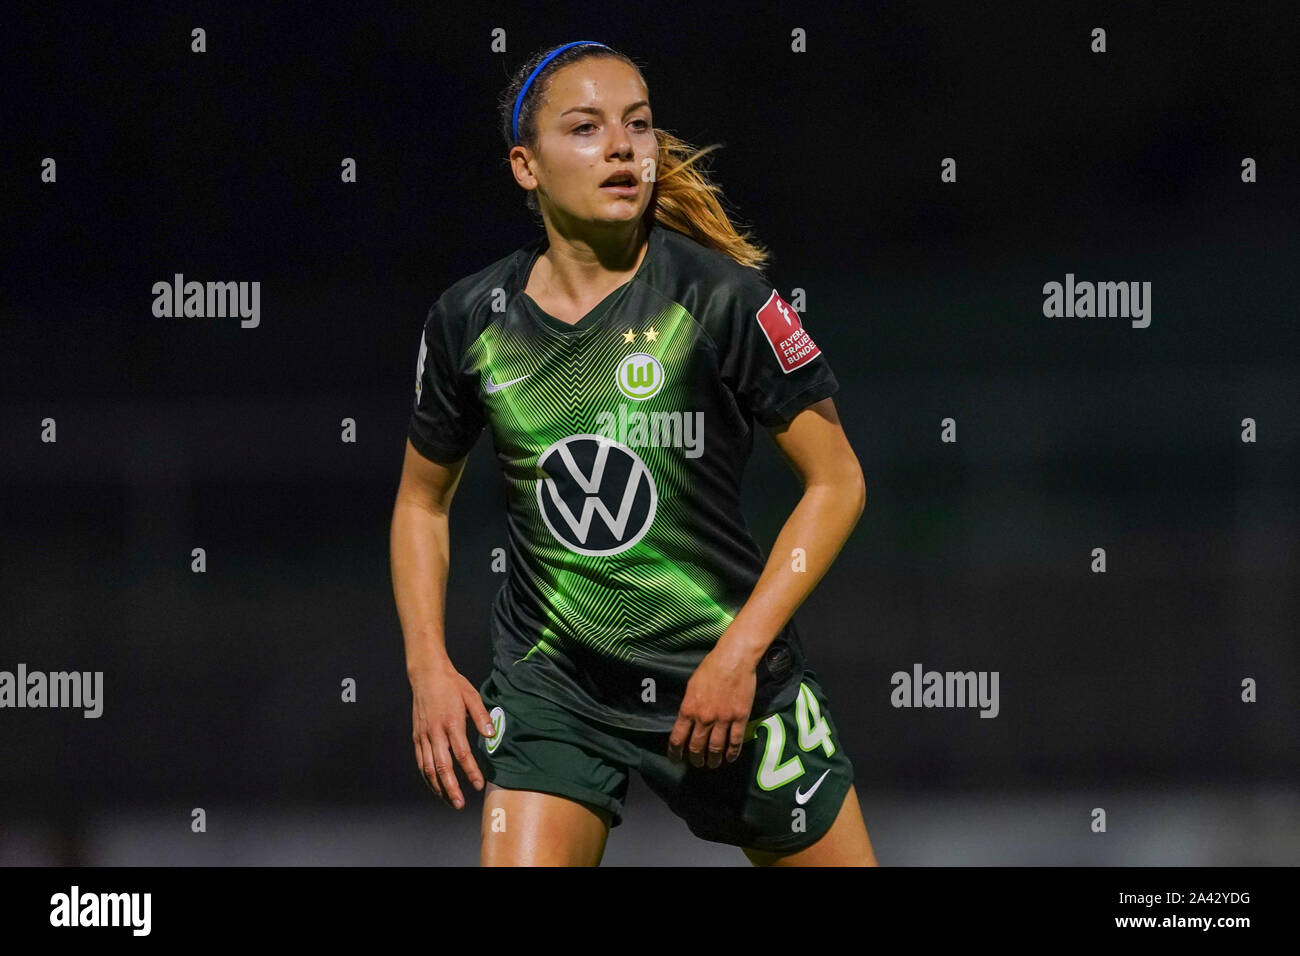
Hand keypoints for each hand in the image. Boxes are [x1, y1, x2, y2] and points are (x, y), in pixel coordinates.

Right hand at [410, 660, 494, 808]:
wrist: (427, 674)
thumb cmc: (452, 684)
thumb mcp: (472, 695)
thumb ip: (482, 717)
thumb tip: (491, 735)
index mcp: (451, 722)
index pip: (462, 753)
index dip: (471, 771)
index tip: (478, 784)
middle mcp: (435, 731)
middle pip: (441, 766)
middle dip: (451, 788)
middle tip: (460, 804)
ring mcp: (423, 735)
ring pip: (428, 768)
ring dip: (438, 787)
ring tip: (449, 801)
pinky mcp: (417, 736)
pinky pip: (420, 761)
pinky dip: (427, 777)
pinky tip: (435, 786)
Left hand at [667, 645, 757, 768]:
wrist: (733, 660)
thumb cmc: (710, 668)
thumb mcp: (691, 686)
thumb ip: (689, 706)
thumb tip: (687, 721)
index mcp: (689, 709)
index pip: (678, 738)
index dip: (675, 752)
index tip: (675, 759)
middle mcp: (704, 718)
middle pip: (696, 746)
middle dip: (695, 758)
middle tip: (696, 763)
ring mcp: (723, 719)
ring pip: (715, 747)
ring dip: (713, 759)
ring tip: (712, 764)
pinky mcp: (739, 718)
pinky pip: (735, 741)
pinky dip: (732, 753)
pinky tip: (729, 758)